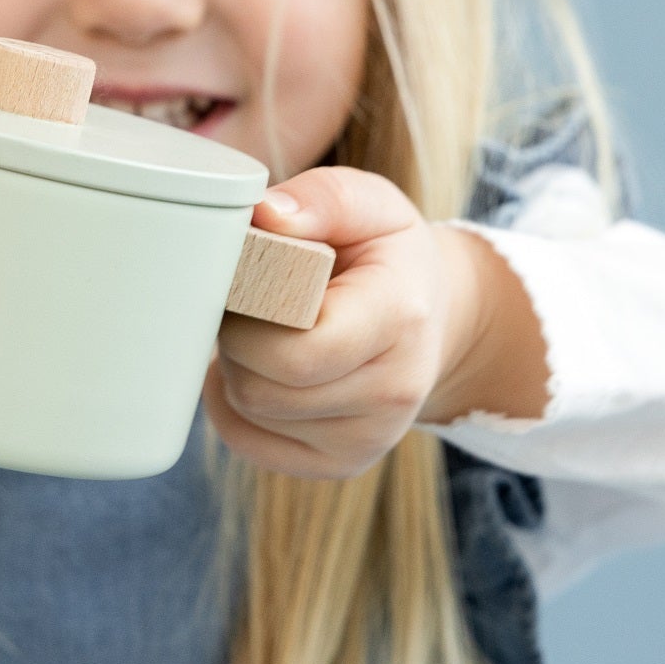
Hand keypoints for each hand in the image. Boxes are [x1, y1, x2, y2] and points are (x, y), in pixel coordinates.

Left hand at [201, 166, 531, 479]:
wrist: (431, 318)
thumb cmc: (387, 255)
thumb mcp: (370, 206)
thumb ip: (321, 199)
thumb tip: (266, 216)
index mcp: (399, 317)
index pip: (298, 347)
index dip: (249, 314)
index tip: (245, 277)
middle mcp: (393, 392)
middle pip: (262, 386)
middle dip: (234, 338)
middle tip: (243, 300)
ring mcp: (367, 439)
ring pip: (249, 411)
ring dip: (234, 366)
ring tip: (259, 327)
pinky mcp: (338, 465)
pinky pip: (247, 442)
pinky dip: (233, 404)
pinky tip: (256, 367)